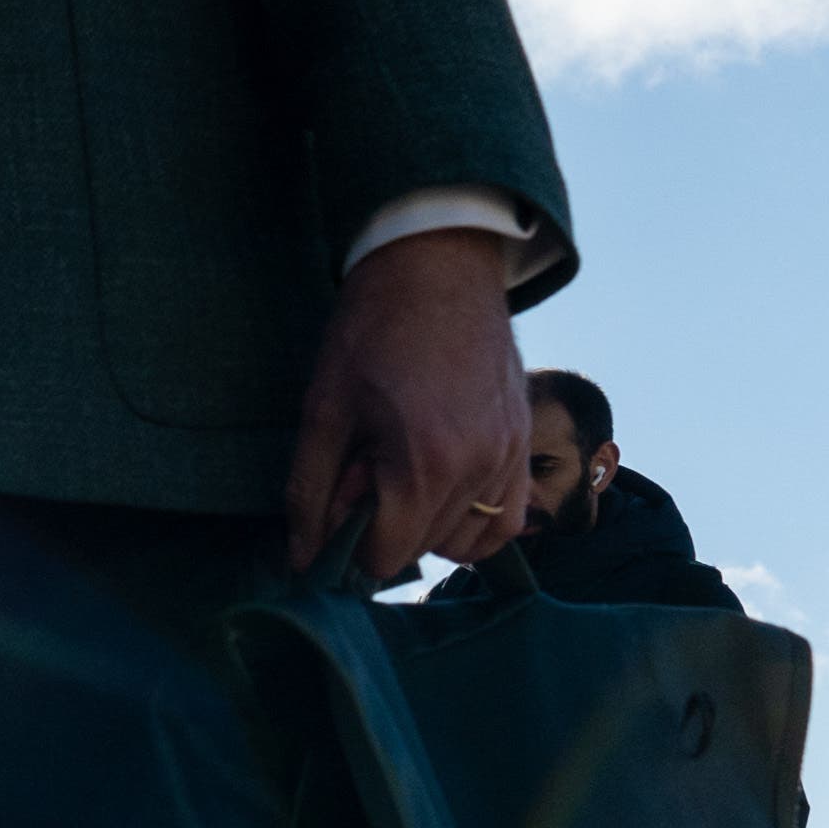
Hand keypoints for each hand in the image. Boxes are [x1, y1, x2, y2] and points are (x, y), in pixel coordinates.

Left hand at [287, 229, 529, 579]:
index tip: (339, 496)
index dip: (349, 541)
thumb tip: (304, 561)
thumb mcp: (324, 409)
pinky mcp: (524, 443)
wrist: (436, 265)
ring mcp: (510, 457)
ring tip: (404, 474)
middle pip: (422, 550)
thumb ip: (310, 491)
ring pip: (467, 542)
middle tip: (367, 467)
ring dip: (428, 528)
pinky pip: (507, 519)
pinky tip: (443, 490)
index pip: (385, 557)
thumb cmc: (372, 330)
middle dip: (386, 526)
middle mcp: (479, 468)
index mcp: (426, 462)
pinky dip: (475, 522)